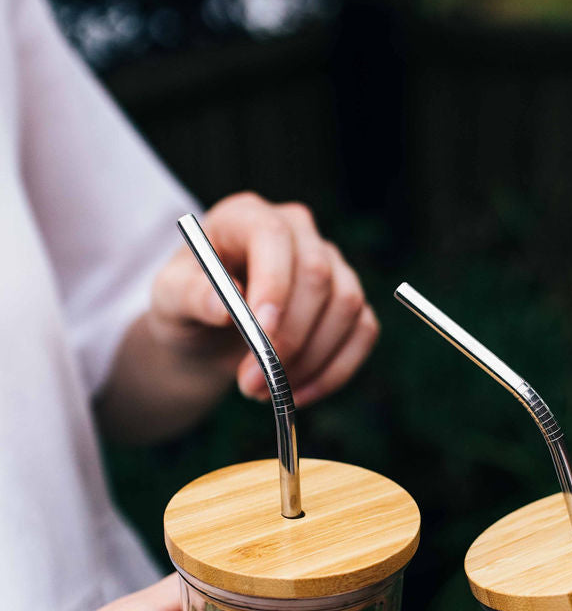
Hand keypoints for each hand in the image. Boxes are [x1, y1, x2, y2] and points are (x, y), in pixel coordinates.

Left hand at [149, 193, 378, 406]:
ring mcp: (331, 264)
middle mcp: (297, 231)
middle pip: (317, 275)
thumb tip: (224, 306)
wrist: (207, 336)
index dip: (273, 285)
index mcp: (246, 216)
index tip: (258, 336)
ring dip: (310, 360)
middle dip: (288, 338)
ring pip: (346, 306)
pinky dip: (335, 371)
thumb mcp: (169, 299)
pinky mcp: (350, 301)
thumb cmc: (188, 307)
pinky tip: (298, 394)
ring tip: (265, 390)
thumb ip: (191, 296)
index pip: (273, 236)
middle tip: (250, 383)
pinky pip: (363, 333)